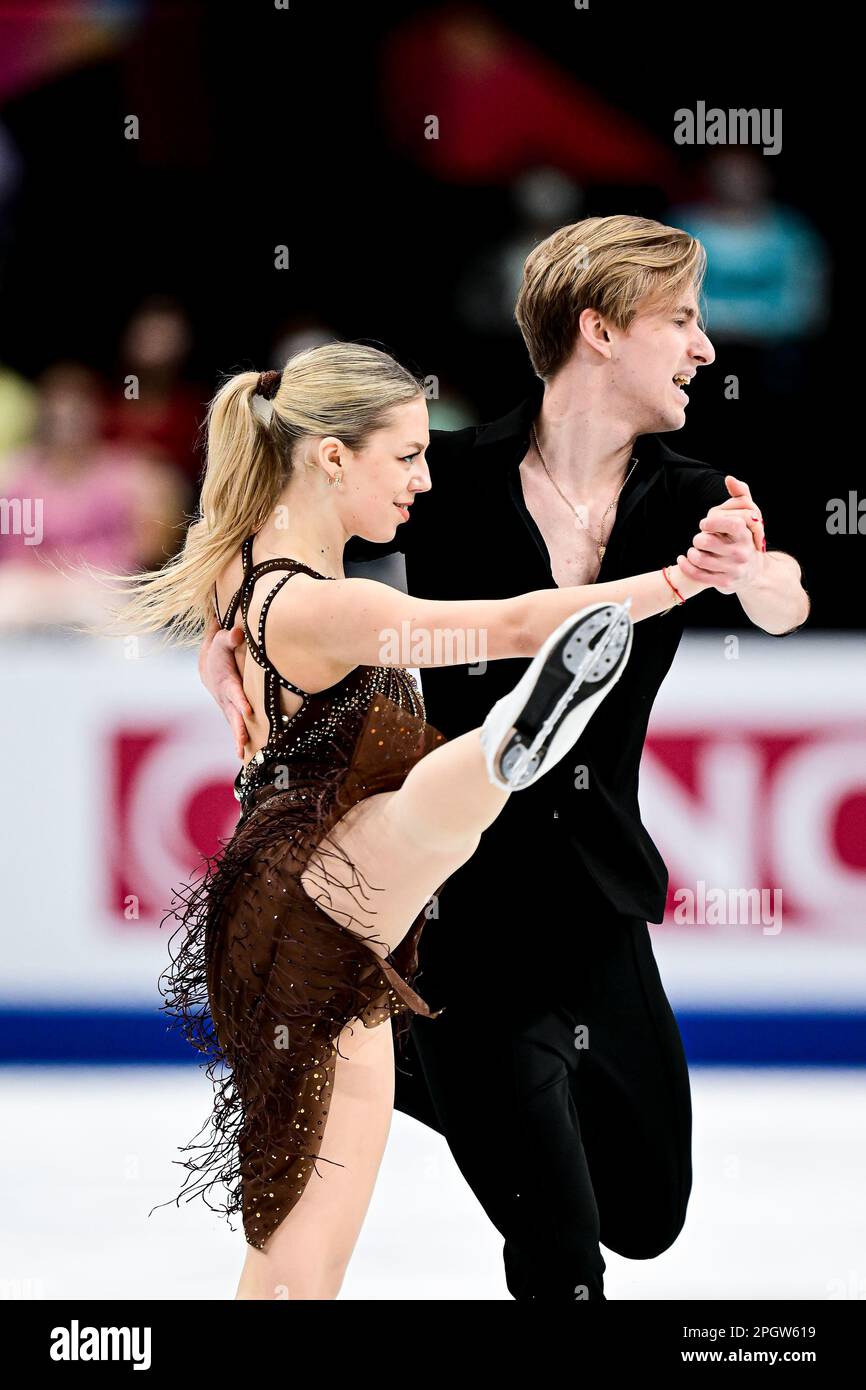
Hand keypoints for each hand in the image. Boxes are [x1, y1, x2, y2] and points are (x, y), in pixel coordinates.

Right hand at [199, 614, 252, 759]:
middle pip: (233, 715)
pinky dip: (239, 741)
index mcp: (226, 682)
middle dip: (238, 729)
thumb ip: (228, 637)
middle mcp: (226, 698)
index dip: (241, 700)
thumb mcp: (219, 641)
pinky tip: (243, 757)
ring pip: (234, 725)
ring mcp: (228, 707)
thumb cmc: (218, 652)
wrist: (206, 666)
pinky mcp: (232, 712)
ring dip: (238, 739)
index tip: (248, 711)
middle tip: (242, 743)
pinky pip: (237, 727)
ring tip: (241, 756)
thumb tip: (238, 631)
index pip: (235, 692)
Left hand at [677, 475, 764, 594]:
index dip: (712, 521)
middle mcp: (741, 553)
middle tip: (700, 539)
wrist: (754, 573)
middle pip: (707, 541)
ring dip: (691, 552)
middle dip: (698, 538)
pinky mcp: (724, 583)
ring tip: (693, 550)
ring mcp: (733, 570)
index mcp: (746, 535)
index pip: (730, 523)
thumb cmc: (743, 540)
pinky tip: (683, 559)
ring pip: (699, 558)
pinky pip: (696, 574)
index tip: (704, 523)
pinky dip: (685, 565)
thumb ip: (740, 495)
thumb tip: (729, 478)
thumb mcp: (746, 518)